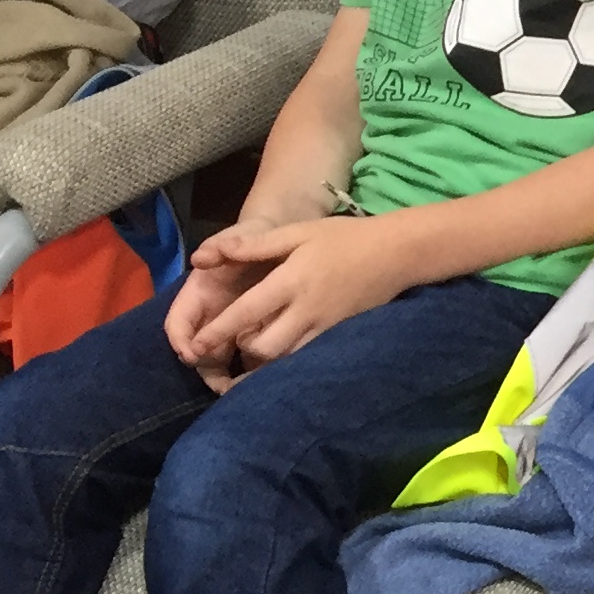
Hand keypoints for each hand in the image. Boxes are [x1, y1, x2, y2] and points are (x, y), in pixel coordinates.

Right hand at [162, 224, 279, 387]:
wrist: (278, 241)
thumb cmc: (251, 238)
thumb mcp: (236, 237)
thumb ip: (220, 246)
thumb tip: (199, 258)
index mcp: (198, 295)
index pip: (178, 323)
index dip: (181, 340)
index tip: (192, 355)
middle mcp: (209, 315)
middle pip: (197, 350)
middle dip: (206, 369)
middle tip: (222, 387)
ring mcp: (228, 327)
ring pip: (218, 359)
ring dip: (225, 376)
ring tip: (239, 390)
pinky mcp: (251, 334)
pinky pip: (243, 357)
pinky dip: (248, 370)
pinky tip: (261, 379)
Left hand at [176, 216, 418, 378]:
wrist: (397, 252)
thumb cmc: (344, 237)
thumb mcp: (298, 232)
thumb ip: (254, 246)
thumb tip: (210, 255)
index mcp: (291, 281)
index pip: (246, 313)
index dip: (218, 332)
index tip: (195, 347)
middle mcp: (306, 309)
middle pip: (264, 347)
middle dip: (242, 351)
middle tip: (231, 344)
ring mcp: (325, 326)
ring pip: (286, 358)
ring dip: (264, 360)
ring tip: (251, 354)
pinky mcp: (339, 334)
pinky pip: (306, 356)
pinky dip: (288, 359)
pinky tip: (281, 354)